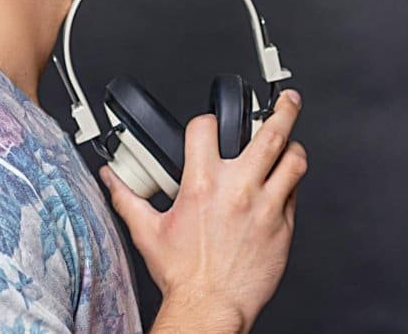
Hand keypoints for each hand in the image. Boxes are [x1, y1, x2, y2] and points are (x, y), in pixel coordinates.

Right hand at [100, 89, 307, 333]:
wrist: (210, 307)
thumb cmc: (183, 275)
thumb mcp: (148, 232)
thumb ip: (127, 198)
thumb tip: (111, 179)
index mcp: (203, 185)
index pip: (207, 127)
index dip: (207, 121)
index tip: (211, 123)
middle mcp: (239, 190)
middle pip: (271, 133)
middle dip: (283, 109)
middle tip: (287, 100)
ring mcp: (266, 207)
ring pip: (294, 161)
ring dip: (294, 147)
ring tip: (291, 142)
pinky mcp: (284, 227)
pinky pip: (296, 194)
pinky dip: (291, 185)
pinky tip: (282, 185)